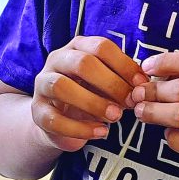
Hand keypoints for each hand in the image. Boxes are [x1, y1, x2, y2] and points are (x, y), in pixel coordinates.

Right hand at [32, 36, 146, 153]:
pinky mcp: (37, 111)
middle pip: (81, 63)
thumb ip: (121, 81)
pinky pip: (54, 119)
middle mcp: (56, 60)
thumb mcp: (106, 83)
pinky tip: (101, 133)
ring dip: (93, 103)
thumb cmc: (90, 94)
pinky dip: (80, 128)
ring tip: (115, 118)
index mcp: (77, 47)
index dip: (124, 65)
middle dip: (110, 83)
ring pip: (61, 87)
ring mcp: (42, 84)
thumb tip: (142, 86)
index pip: (100, 46)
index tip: (141, 84)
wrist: (59, 120)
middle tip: (129, 102)